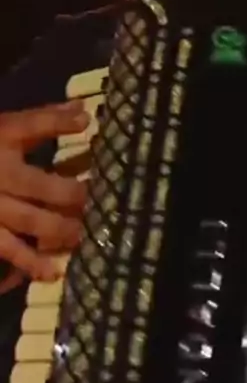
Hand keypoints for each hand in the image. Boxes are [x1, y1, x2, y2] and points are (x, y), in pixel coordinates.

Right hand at [0, 101, 88, 287]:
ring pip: (27, 220)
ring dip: (58, 229)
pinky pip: (5, 248)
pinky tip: (51, 271)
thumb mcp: (7, 126)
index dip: (58, 124)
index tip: (87, 124)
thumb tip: (84, 112)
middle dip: (71, 195)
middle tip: (101, 201)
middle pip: (38, 185)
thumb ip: (44, 118)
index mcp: (3, 140)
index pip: (31, 125)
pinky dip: (27, 262)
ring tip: (83, 235)